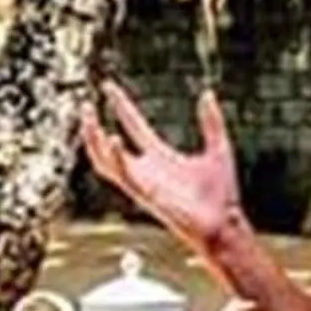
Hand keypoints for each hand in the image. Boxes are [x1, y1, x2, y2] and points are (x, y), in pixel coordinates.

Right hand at [82, 82, 243, 251]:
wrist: (224, 224)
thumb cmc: (221, 194)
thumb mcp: (218, 148)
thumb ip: (211, 122)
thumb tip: (206, 93)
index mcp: (160, 157)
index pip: (133, 126)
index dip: (120, 105)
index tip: (108, 86)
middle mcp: (146, 171)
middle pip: (109, 145)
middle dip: (94, 126)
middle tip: (85, 105)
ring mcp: (143, 183)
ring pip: (106, 162)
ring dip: (95, 142)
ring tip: (88, 120)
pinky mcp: (147, 195)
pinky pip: (124, 176)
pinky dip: (116, 158)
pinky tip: (113, 138)